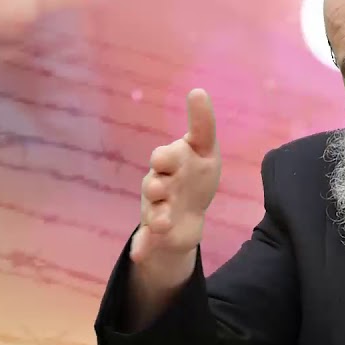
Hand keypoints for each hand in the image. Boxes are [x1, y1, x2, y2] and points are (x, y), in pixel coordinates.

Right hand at [130, 89, 220, 267]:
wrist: (188, 215)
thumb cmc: (196, 175)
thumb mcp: (205, 150)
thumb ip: (202, 124)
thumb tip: (197, 89)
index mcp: (171, 163)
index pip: (168, 157)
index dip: (167, 157)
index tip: (166, 157)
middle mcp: (159, 184)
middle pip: (154, 183)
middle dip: (157, 185)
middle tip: (161, 186)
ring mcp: (155, 209)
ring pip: (153, 212)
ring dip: (157, 216)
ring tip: (163, 222)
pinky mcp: (155, 233)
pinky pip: (145, 241)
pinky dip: (142, 247)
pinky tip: (139, 255)